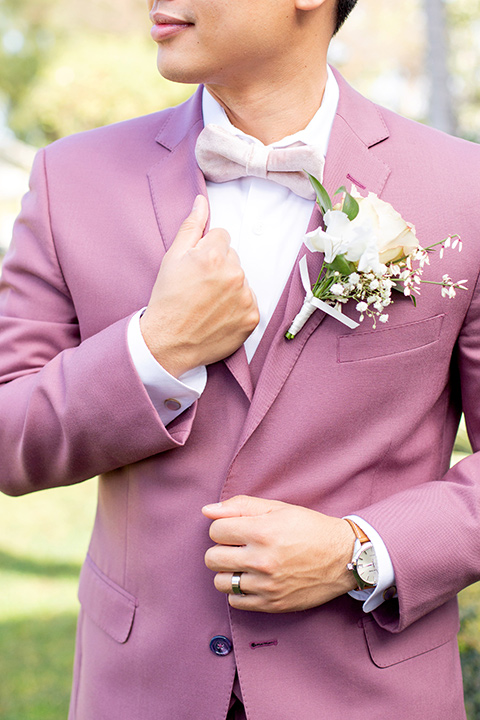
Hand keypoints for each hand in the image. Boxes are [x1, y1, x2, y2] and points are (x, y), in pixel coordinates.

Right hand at [140, 195, 258, 376]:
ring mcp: (246, 297)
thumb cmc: (167, 301)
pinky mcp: (252, 317)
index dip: (206, 250)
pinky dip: (237, 307)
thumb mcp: (172, 259)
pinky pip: (249, 302)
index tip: (196, 267)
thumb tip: (201, 202)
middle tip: (199, 287)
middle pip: (233, 258)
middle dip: (219, 267)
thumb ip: (191, 227)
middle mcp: (234, 274)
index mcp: (214, 255)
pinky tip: (218, 314)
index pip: (222, 236)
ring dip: (229, 287)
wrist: (168, 342)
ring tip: (208, 303)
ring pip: (242, 280)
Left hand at [202, 495, 356, 612]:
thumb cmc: (309, 528)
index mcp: (262, 531)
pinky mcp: (272, 604)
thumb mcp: (278, 508)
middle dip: (221, 549)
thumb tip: (207, 510)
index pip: (216, 531)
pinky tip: (253, 580)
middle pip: (212, 558)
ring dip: (227, 572)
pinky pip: (235, 602)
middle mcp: (262, 559)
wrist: (343, 557)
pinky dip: (239, 591)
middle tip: (237, 547)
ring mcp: (267, 585)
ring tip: (244, 564)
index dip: (223, 527)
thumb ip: (240, 506)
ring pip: (220, 582)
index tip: (235, 529)